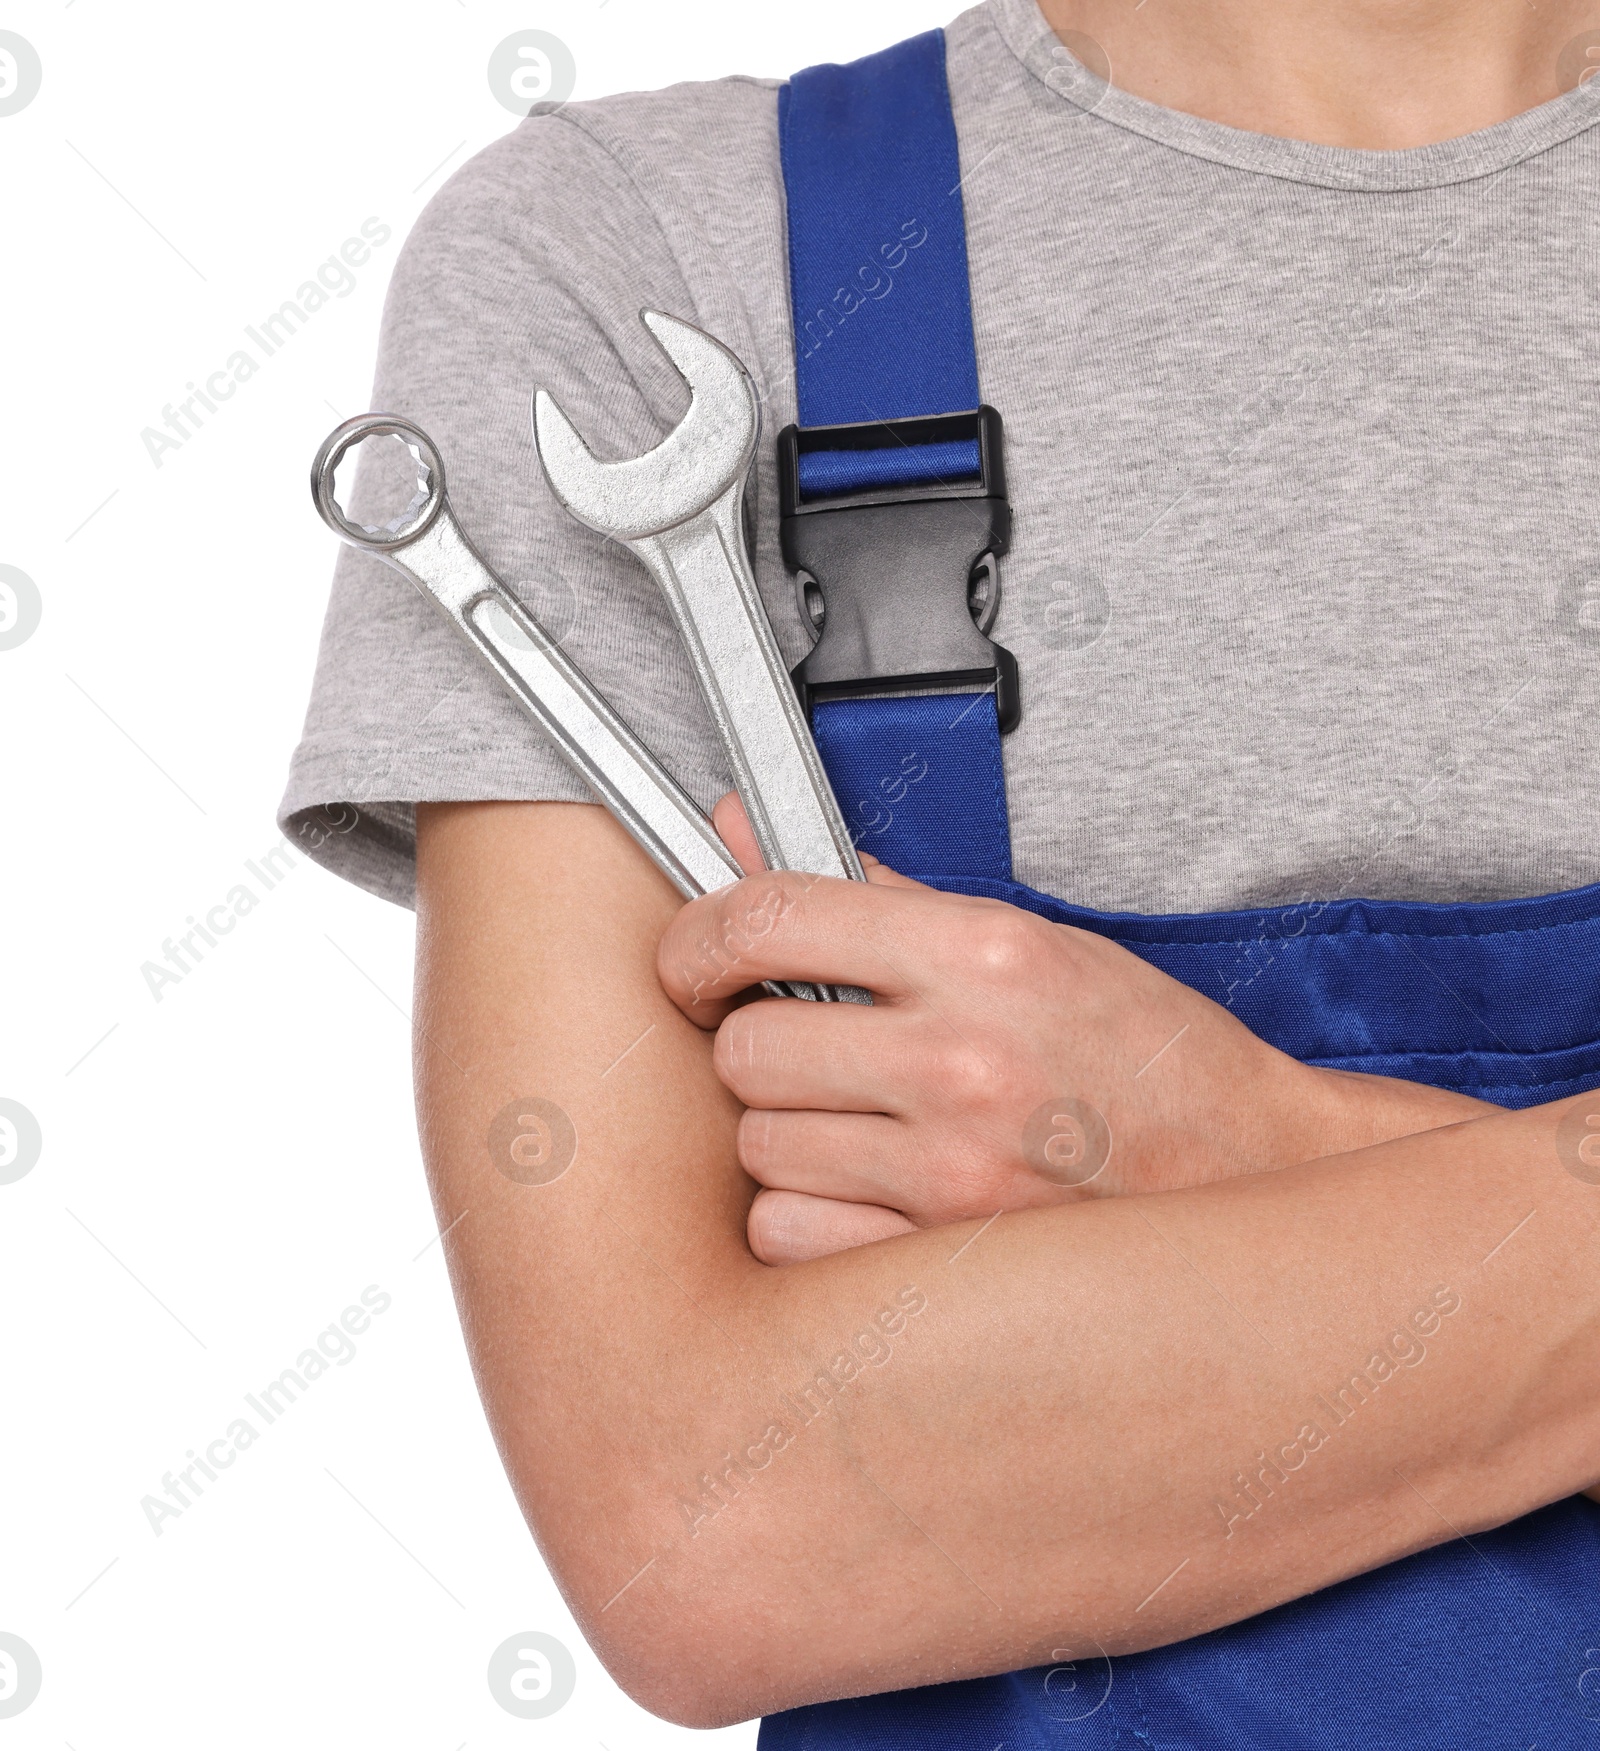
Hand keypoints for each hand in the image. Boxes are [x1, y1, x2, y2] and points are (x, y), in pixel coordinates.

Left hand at [662, 798, 1495, 1264]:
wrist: (1257, 1179)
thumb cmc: (1146, 1061)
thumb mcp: (1027, 944)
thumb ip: (874, 894)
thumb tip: (741, 832)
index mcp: (984, 954)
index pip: (769, 917)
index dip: (698, 937)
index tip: (694, 957)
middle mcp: (965, 1061)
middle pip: (744, 1048)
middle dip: (753, 1046)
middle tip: (800, 1049)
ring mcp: (954, 1175)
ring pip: (759, 1150)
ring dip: (785, 1138)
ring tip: (855, 1129)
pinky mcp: (947, 1266)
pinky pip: (792, 1240)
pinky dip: (808, 1222)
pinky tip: (866, 1199)